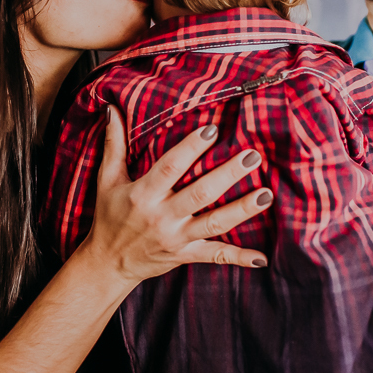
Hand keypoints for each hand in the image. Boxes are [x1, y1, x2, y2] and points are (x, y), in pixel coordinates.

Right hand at [78, 107, 270, 284]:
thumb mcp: (106, 180)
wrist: (107, 263)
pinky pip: (215, 256)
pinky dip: (239, 258)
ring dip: (242, 210)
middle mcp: (161, 216)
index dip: (191, 148)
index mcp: (143, 194)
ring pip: (213, 223)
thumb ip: (113, 144)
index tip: (212, 129)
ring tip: (266, 194)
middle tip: (252, 156)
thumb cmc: (109, 217)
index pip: (170, 167)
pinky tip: (262, 258)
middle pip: (200, 193)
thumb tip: (112, 109)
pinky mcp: (185, 255)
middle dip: (227, 175)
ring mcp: (176, 238)